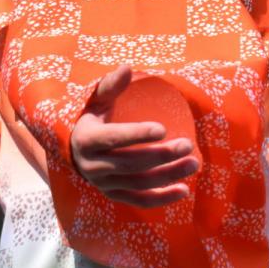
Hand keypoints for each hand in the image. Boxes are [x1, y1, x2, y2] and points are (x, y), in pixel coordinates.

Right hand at [70, 65, 199, 207]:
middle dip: (162, 155)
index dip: (137, 135)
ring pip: (139, 183)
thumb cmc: (93, 118)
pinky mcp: (114, 195)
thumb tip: (127, 67)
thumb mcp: (96, 100)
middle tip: (188, 144)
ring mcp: (104, 184)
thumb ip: (111, 85)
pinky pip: (139, 200)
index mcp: (87, 139)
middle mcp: (93, 166)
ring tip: (193, 163)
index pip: (113, 138)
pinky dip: (161, 198)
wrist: (74, 150)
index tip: (163, 129)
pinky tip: (183, 190)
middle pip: (131, 163)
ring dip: (168, 175)